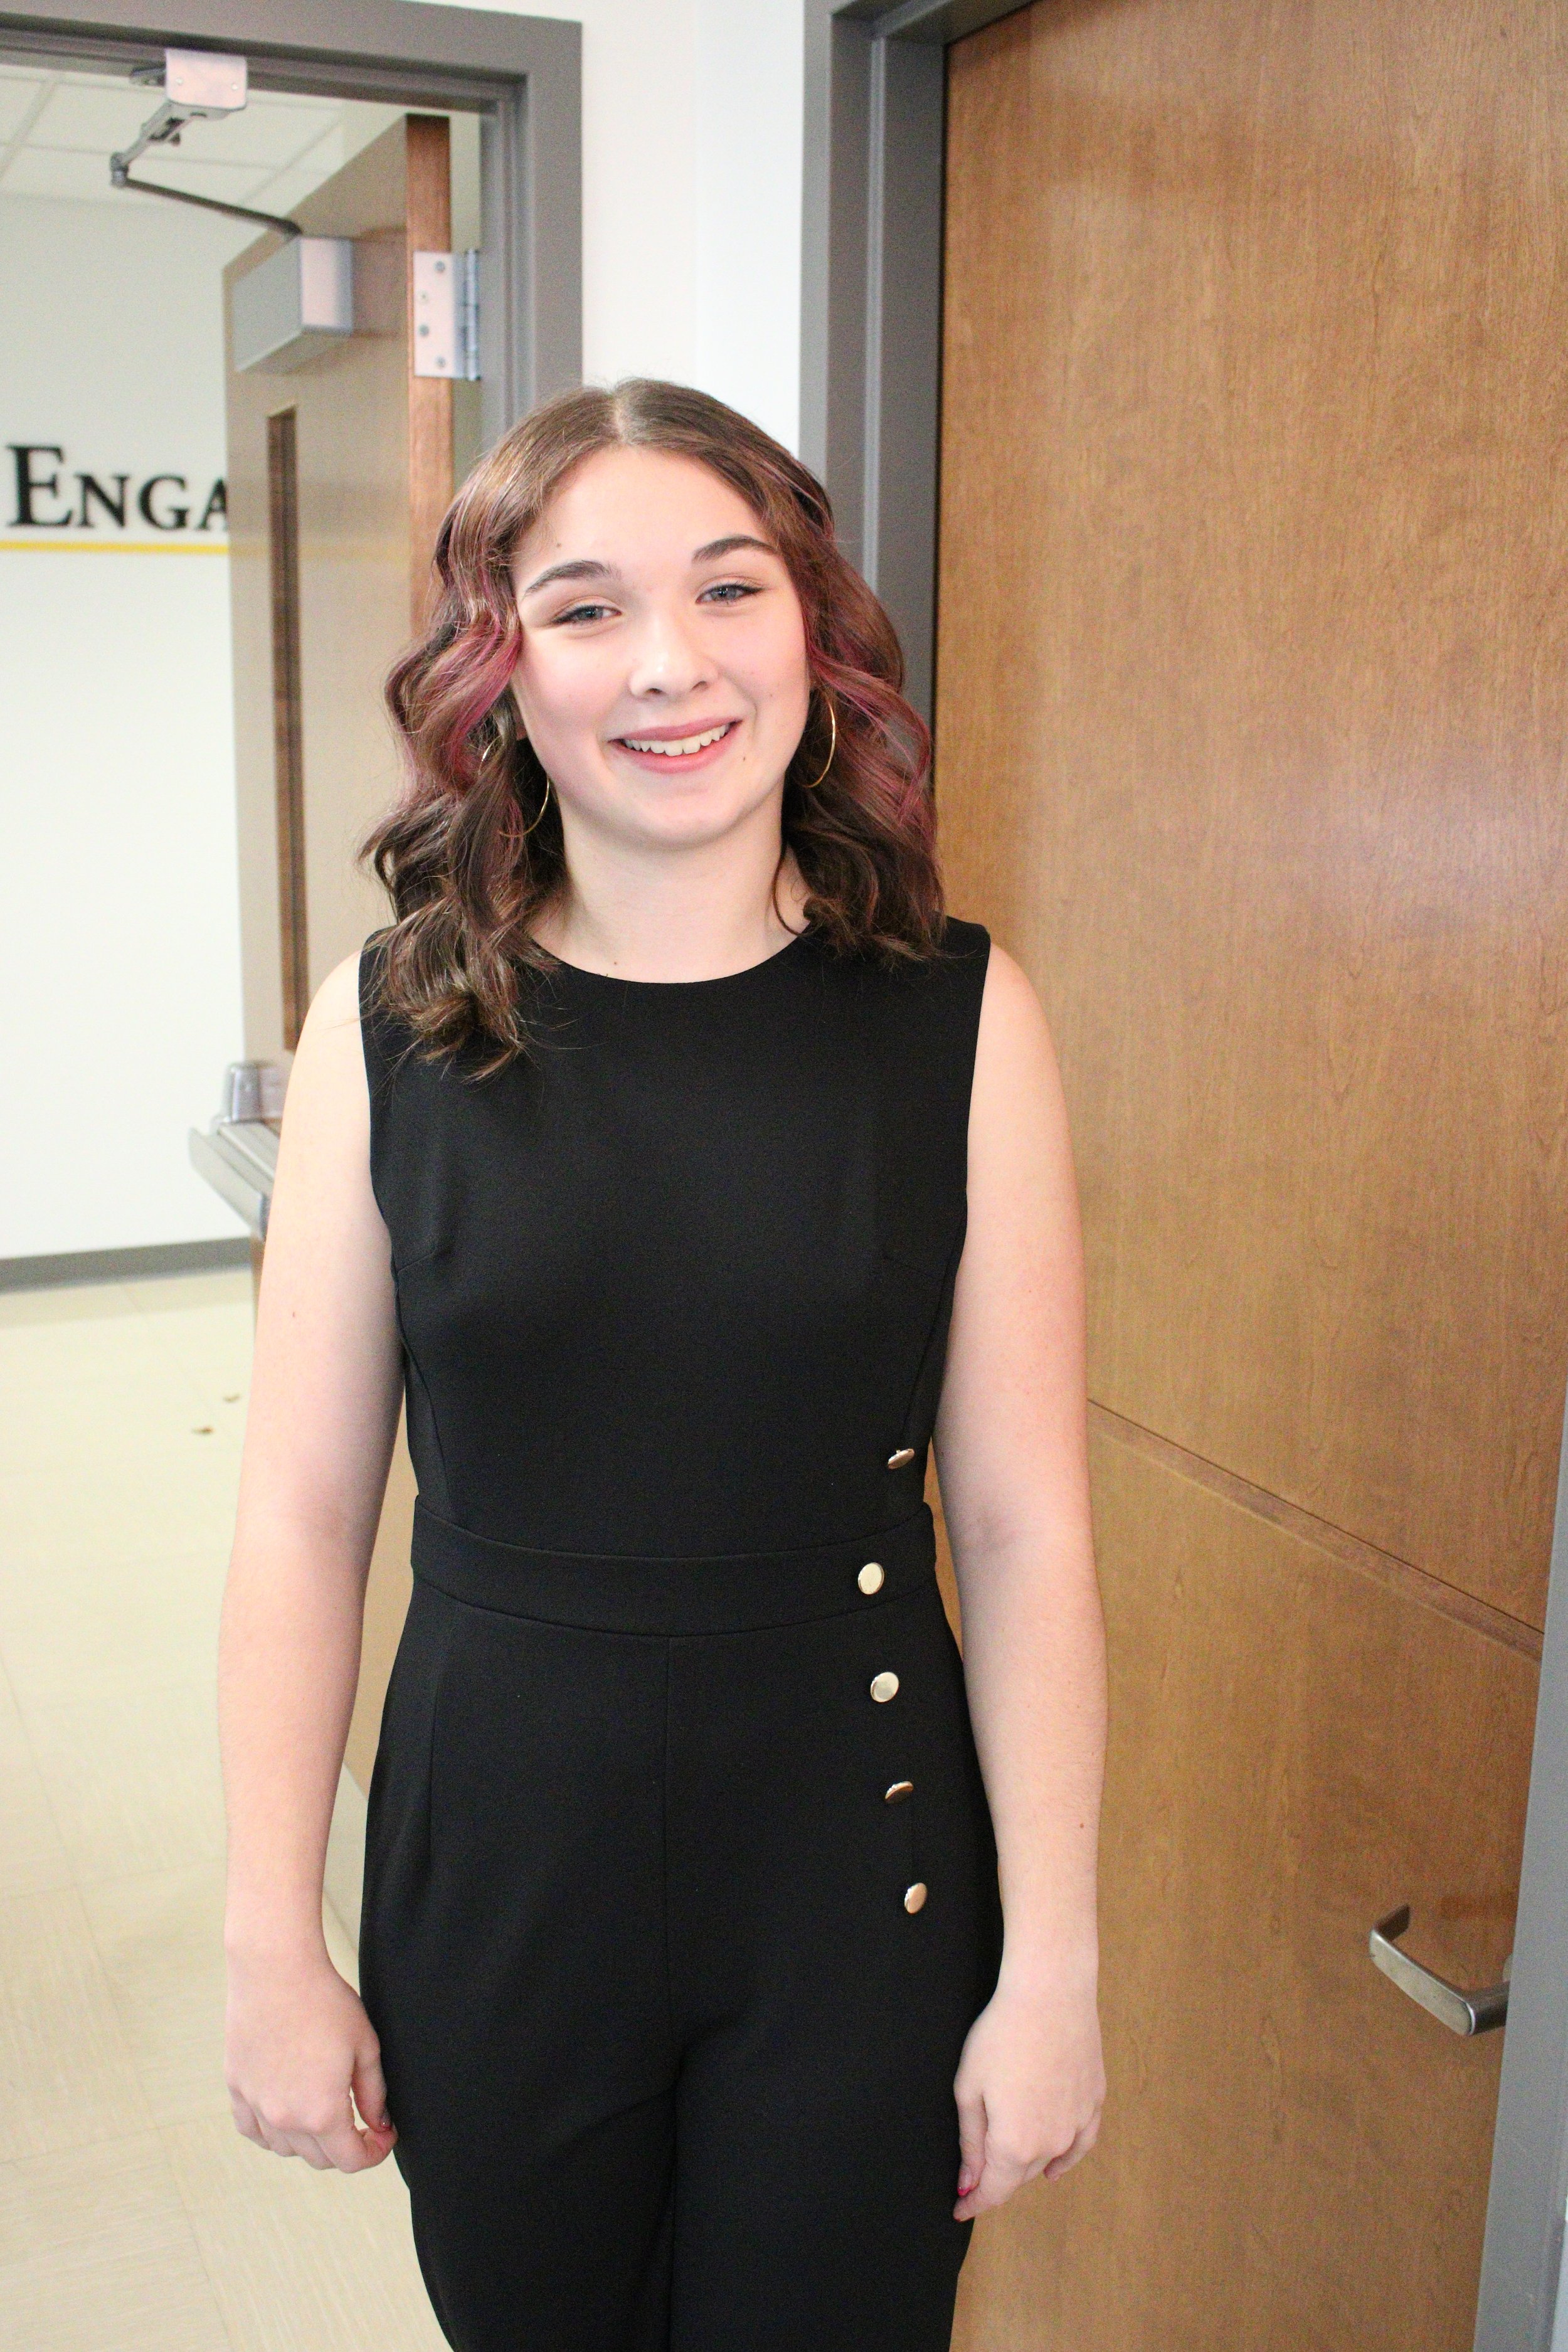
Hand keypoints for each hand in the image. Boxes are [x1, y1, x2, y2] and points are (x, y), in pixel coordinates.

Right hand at [225, 1943, 396, 2171]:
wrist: (276, 1971)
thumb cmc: (325, 2002)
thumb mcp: (365, 2047)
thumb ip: (374, 2094)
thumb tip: (378, 2125)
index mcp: (321, 2113)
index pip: (351, 2160)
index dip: (374, 2152)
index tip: (383, 2135)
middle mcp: (285, 2119)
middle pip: (320, 2158)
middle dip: (345, 2146)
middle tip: (361, 2121)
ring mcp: (256, 2106)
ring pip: (286, 2148)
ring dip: (309, 2140)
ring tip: (325, 2108)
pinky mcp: (237, 2089)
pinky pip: (253, 2130)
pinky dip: (272, 2131)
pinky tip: (287, 2110)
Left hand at [952, 1968, 1103, 2219]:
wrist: (1050, 1993)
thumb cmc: (1001, 2034)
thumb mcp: (970, 2088)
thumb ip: (971, 2142)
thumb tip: (969, 2183)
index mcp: (1014, 2144)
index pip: (993, 2190)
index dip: (974, 2203)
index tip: (960, 2210)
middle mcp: (1050, 2143)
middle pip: (1019, 2174)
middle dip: (996, 2177)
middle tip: (975, 2175)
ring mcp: (1077, 2123)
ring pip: (1048, 2159)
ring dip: (1027, 2164)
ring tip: (1008, 2162)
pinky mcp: (1094, 2101)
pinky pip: (1080, 2143)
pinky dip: (1066, 2159)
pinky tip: (1055, 2167)